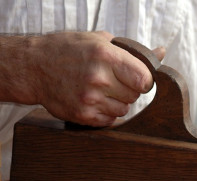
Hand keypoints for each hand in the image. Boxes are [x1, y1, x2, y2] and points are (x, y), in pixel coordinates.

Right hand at [26, 31, 164, 125]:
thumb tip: (161, 53)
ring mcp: (90, 99)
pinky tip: (93, 100)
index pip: (145, 80)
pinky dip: (105, 114)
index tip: (137, 79)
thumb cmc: (68, 50)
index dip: (144, 81)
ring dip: (117, 103)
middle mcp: (99, 78)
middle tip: (113, 82)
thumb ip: (132, 51)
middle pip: (135, 96)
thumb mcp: (99, 41)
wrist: (33, 67)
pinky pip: (110, 121)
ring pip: (123, 111)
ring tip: (100, 90)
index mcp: (106, 56)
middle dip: (128, 90)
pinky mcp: (83, 115)